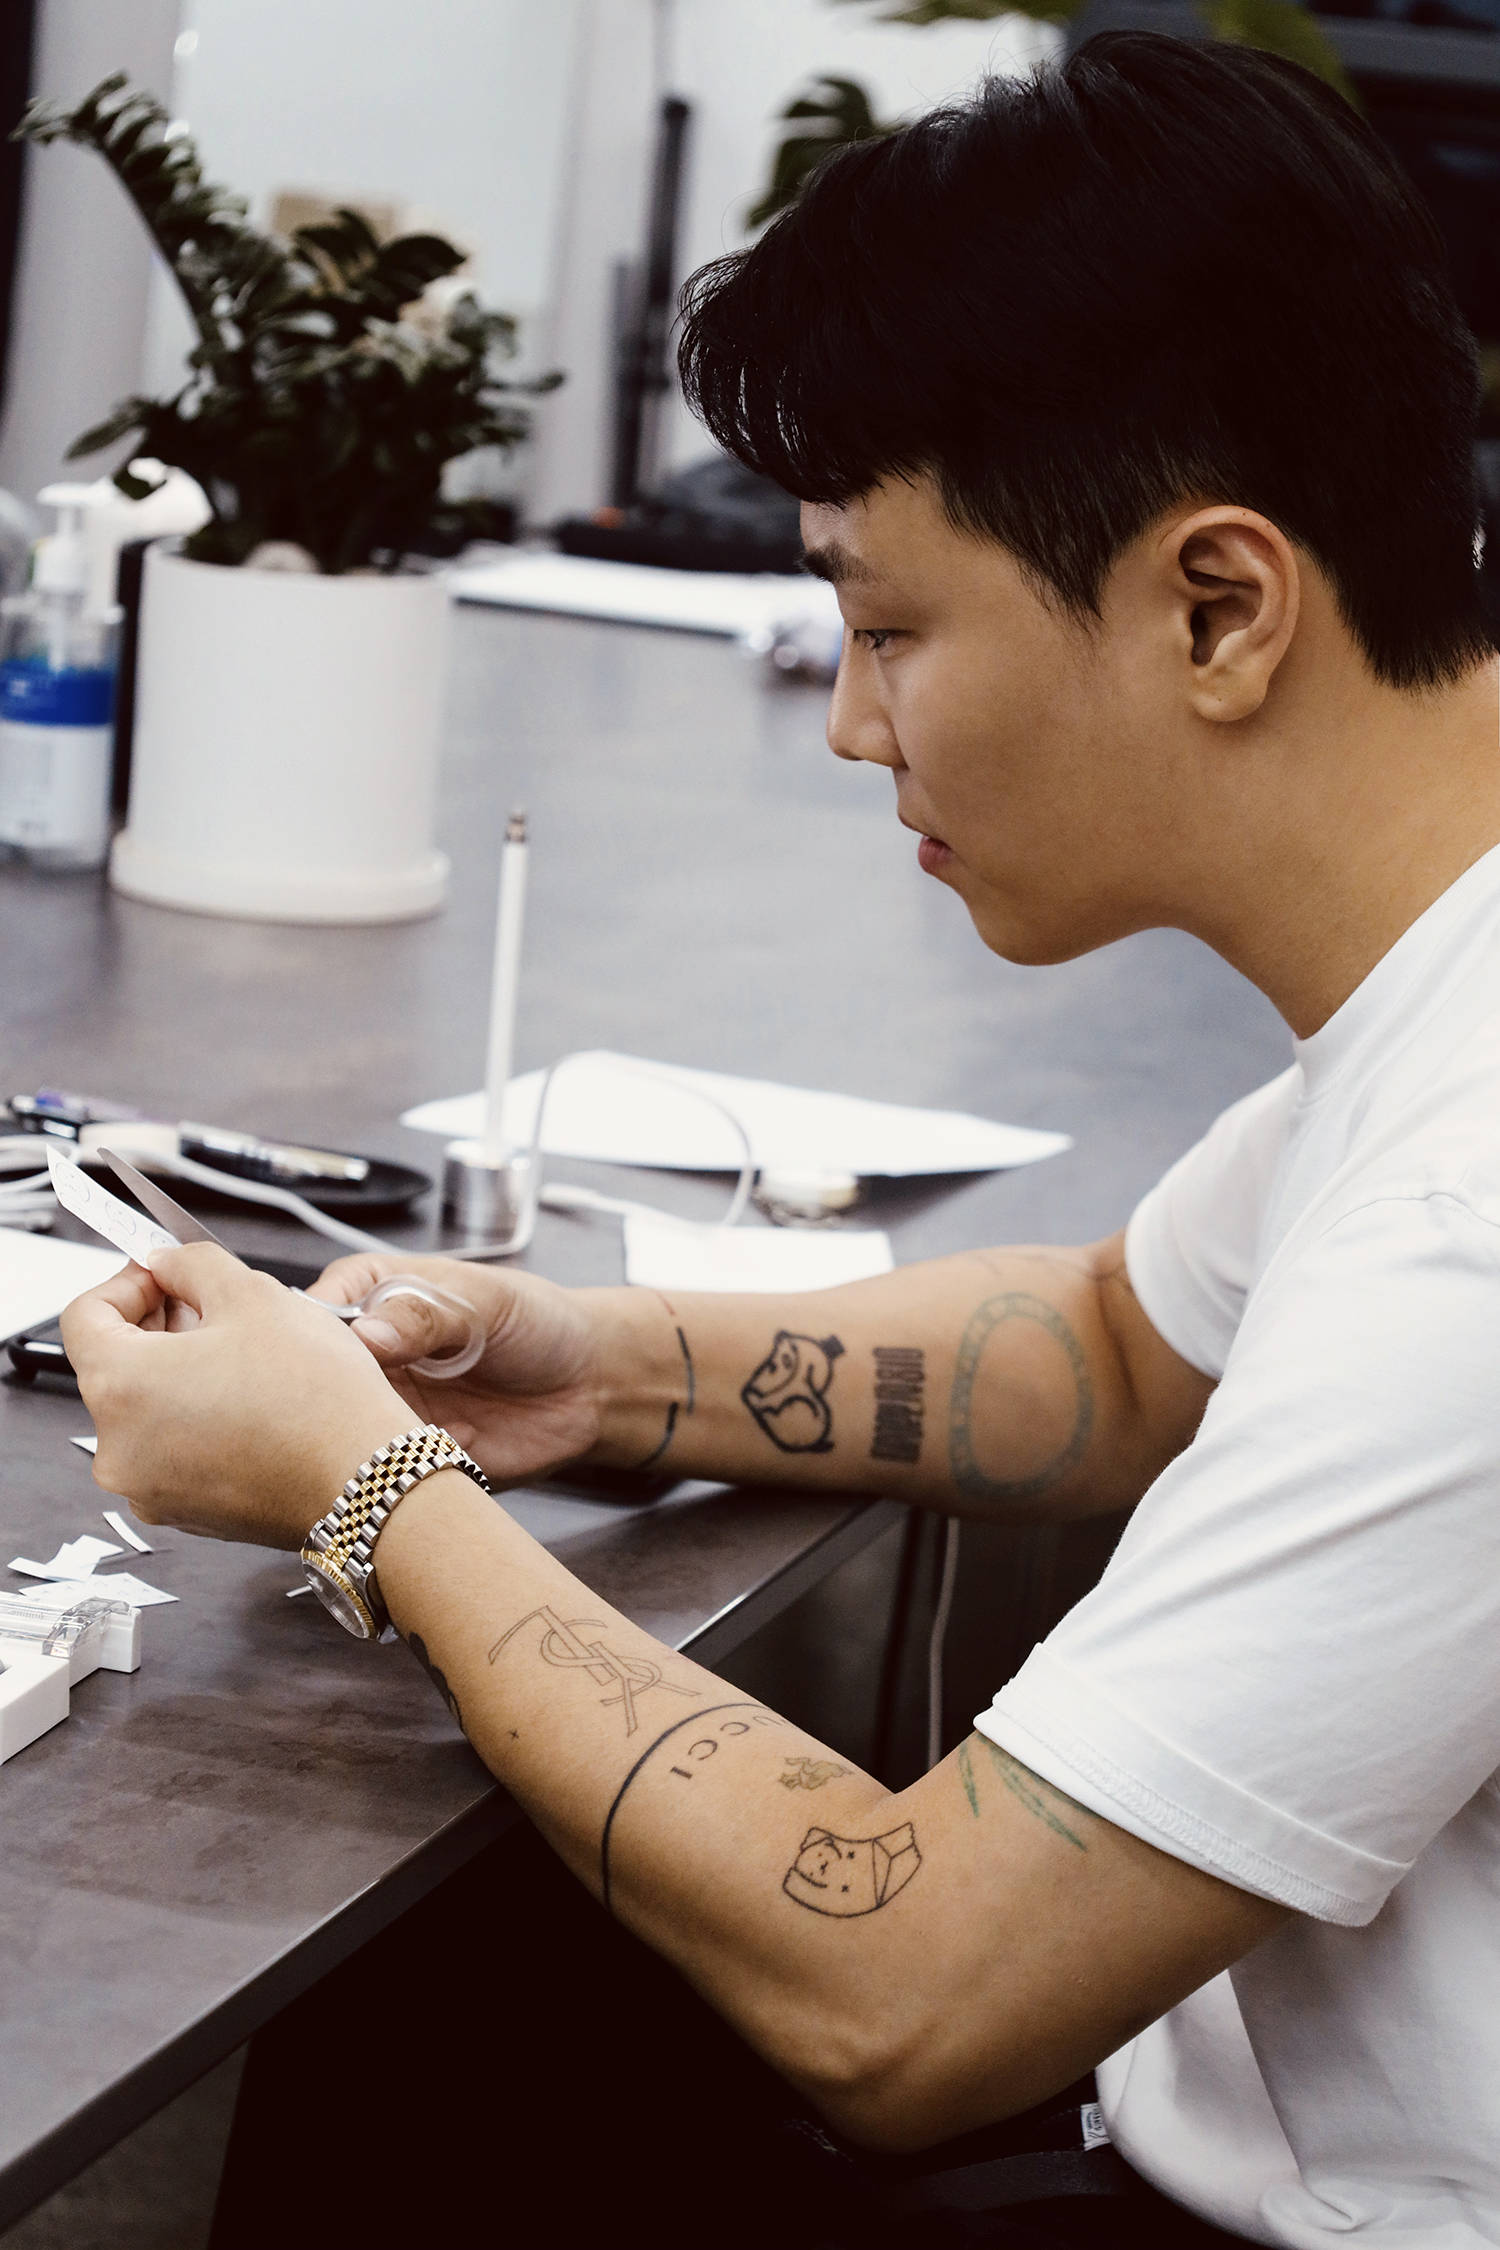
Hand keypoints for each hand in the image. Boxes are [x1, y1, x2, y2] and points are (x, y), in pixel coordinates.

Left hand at [62, 1245, 416, 1547]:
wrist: (366, 1480)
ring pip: (146, 1410)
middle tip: (208, 1305)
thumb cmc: (314, 1397)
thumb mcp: (252, 1294)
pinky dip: (198, 1419)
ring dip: (179, 1372)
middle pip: (113, 1365)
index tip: (164, 1274)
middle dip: (157, 1325)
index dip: (127, 1283)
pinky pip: (173, 1450)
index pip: (83, 1316)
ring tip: (242, 1354)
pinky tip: (251, 1401)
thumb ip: (191, 1265)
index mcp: (119, 1386)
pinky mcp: (184, 1512)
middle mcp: (117, 1448)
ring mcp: (148, 1488)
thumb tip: (167, 1263)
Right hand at [308, 1254, 602, 1481]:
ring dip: (350, 1436)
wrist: (590, 1386)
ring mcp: (384, 1407)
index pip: (314, 1307)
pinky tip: (412, 1459)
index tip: (305, 1350)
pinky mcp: (406, 1456)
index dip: (303, 1330)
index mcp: (379, 1296)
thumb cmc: (539, 1324)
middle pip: (312, 1374)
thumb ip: (426, 1313)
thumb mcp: (486, 1301)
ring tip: (380, 1433)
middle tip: (337, 1402)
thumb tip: (367, 1335)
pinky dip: (385, 1468)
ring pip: (336, 1426)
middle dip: (316, 1391)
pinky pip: (377, 1468)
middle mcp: (371, 1354)